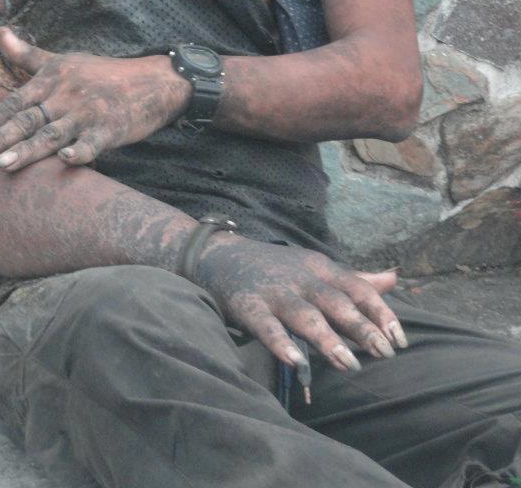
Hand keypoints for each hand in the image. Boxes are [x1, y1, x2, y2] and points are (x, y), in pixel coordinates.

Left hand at [0, 28, 190, 168]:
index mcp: (53, 80)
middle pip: (28, 120)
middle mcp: (67, 95)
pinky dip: (79, 152)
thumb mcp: (64, 60)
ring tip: (5, 165)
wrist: (150, 81)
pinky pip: (91, 144)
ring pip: (52, 134)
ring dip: (28, 150)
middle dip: (0, 139)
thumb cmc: (103, 73)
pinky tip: (65, 162)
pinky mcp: (109, 129)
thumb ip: (28, 54)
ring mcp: (88, 113)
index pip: (16, 101)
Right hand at [196, 237, 405, 370]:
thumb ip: (355, 279)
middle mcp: (301, 279)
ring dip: (328, 339)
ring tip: (350, 365)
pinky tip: (294, 361)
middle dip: (362, 328)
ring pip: (305, 316)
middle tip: (386, 354)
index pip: (358, 288)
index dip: (380, 313)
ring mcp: (275, 292)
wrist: (221, 255)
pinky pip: (266, 326)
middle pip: (337, 303)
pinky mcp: (248, 306)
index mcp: (321, 269)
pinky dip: (280, 342)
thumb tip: (394, 280)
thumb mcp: (316, 267)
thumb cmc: (278, 268)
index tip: (400, 341)